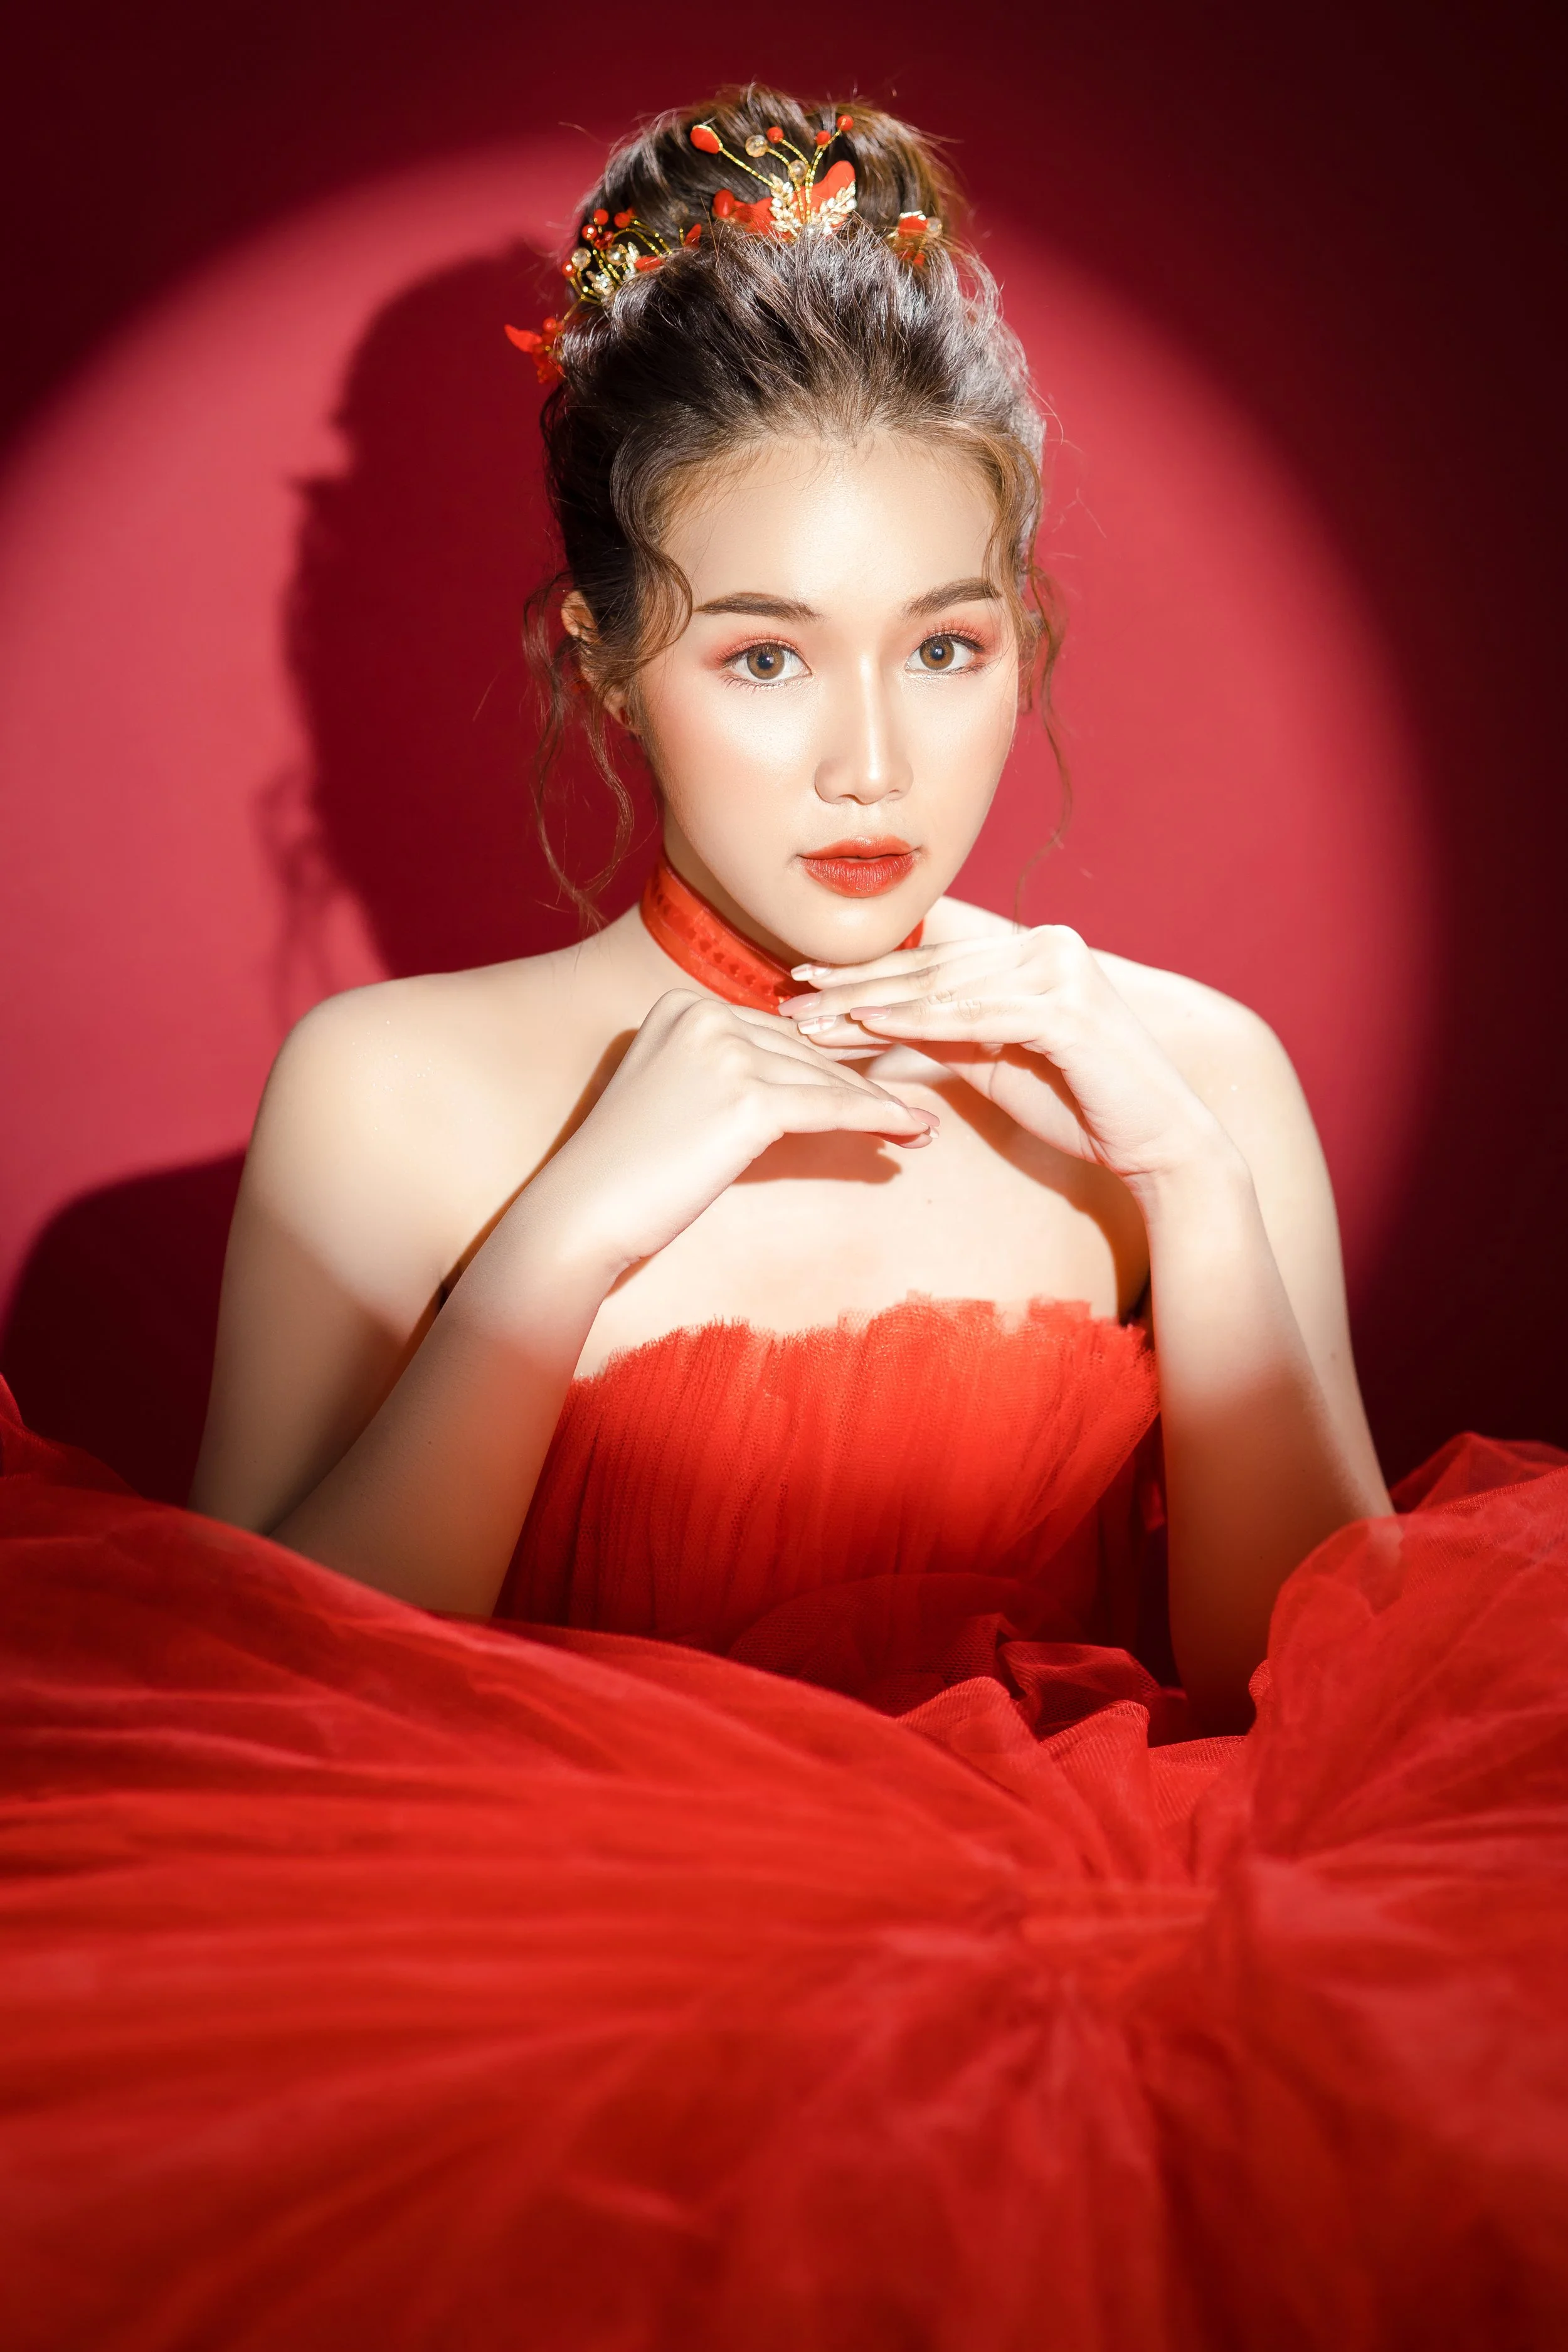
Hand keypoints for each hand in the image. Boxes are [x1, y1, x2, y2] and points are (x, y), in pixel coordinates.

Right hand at [537, 988, 937, 1274]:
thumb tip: (792, 1084)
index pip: (772, 1035)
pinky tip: (911, 1131)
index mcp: (680, 1006)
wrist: (583, 1212)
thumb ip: (720, 1074)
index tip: (871, 1084)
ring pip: (823, 1078)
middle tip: (909, 1107)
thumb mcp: (670, 1097)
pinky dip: (877, 1120)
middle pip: (802, 1053)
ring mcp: (725, 1053)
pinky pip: (830, 1108)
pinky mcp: (747, 1099)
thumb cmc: (624, 1171)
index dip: (826, 1065)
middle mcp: (703, 1016)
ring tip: (919, 1128)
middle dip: (859, 1082)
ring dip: (878, 1105)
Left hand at [781, 928, 1228, 1198]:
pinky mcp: (1067, 1009)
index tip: (803, 985)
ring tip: (812, 1017)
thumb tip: (867, 1023)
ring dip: (871, 1003)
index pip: (932, 963)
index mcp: (1030, 950)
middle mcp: (1046, 946)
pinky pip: (975, 1014)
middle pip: (930, 970)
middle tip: (789, 997)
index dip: (865, 974)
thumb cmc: (1076, 1104)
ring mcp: (1059, 970)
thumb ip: (942, 1033)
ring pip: (944, 988)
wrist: (1155, 1142)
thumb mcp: (991, 1061)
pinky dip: (918, 1021)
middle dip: (854, 987)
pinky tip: (867, 1025)